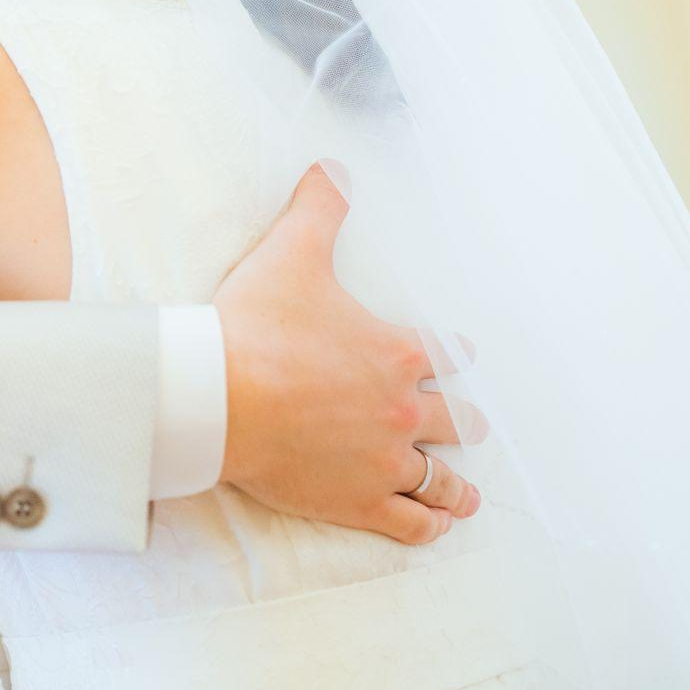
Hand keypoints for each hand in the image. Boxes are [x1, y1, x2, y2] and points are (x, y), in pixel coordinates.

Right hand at [213, 163, 481, 544]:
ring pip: (438, 477)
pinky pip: (410, 521)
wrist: (219, 396)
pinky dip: (429, 523)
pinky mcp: (357, 499)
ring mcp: (383, 460)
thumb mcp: (291, 252)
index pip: (443, 353)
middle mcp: (401, 409)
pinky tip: (436, 523)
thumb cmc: (256, 326)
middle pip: (454, 420)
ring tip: (465, 493)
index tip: (457, 357)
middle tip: (469, 424)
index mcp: (396, 353)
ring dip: (456, 484)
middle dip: (463, 421)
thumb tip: (334, 165)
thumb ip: (319, 207)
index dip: (452, 354)